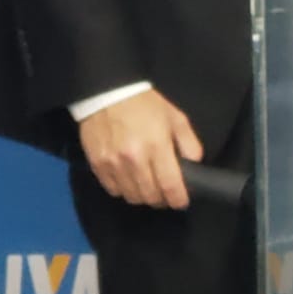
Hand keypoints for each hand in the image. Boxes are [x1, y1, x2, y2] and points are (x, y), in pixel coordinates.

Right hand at [78, 89, 203, 209]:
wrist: (107, 92)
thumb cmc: (145, 104)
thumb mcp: (175, 117)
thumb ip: (189, 143)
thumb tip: (194, 165)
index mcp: (157, 146)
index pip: (170, 185)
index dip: (178, 199)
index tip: (182, 201)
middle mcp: (134, 159)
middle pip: (150, 196)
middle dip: (162, 199)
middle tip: (165, 192)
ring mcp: (113, 164)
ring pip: (132, 197)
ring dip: (143, 196)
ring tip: (148, 186)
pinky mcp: (97, 166)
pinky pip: (113, 190)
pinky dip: (124, 189)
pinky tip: (129, 179)